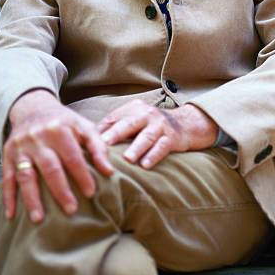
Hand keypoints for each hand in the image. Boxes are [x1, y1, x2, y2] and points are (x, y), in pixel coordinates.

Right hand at [3, 89, 113, 223]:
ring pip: (25, 175)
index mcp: (60, 130)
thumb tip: (109, 171)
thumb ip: (98, 147)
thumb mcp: (84, 126)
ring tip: (39, 219)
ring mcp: (20, 148)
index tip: (91, 193)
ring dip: (31, 198)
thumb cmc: (64, 122)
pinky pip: (6, 178)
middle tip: (71, 210)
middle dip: (60, 190)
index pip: (73, 157)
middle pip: (50, 168)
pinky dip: (8, 197)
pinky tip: (12, 215)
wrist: (33, 108)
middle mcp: (38, 138)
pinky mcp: (7, 156)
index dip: (82, 175)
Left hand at [97, 100, 218, 168]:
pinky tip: (146, 165)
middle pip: (130, 124)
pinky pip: (162, 146)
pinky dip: (154, 155)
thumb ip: (116, 127)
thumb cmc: (153, 126)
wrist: (187, 123)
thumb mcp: (136, 120)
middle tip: (103, 144)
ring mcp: (161, 125)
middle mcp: (147, 114)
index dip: (102, 130)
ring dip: (136, 148)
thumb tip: (86, 141)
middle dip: (116, 134)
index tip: (87, 141)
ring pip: (146, 136)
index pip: (115, 118)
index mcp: (134, 109)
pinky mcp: (173, 137)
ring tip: (127, 159)